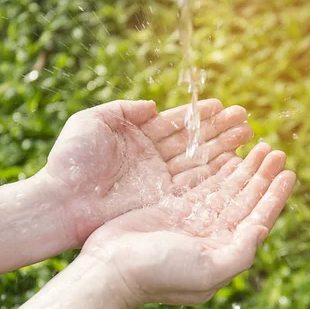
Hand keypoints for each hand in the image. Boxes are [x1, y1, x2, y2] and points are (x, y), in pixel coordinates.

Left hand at [39, 99, 251, 247]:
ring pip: (198, 160)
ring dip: (224, 148)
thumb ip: (124, 110)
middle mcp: (153, 158)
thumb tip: (154, 105)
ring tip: (248, 136)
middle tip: (246, 120)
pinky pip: (193, 183)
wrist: (61, 203)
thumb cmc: (71, 160)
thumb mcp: (92, 121)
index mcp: (137, 137)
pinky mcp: (161, 200)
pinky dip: (214, 173)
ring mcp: (159, 180)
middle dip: (220, 130)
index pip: (176, 123)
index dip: (200, 115)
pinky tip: (234, 162)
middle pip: (193, 141)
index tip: (222, 105)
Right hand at [81, 143, 295, 307]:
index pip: (258, 218)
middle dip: (262, 175)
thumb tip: (262, 229)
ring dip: (243, 169)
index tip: (289, 172)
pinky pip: (201, 184)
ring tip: (258, 147)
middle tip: (276, 151)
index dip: (275, 195)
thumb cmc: (158, 273)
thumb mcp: (208, 270)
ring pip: (225, 189)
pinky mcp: (172, 209)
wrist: (110, 269)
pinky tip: (228, 156)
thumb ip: (241, 252)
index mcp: (224, 251)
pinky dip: (216, 169)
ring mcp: (192, 221)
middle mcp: (212, 235)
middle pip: (245, 199)